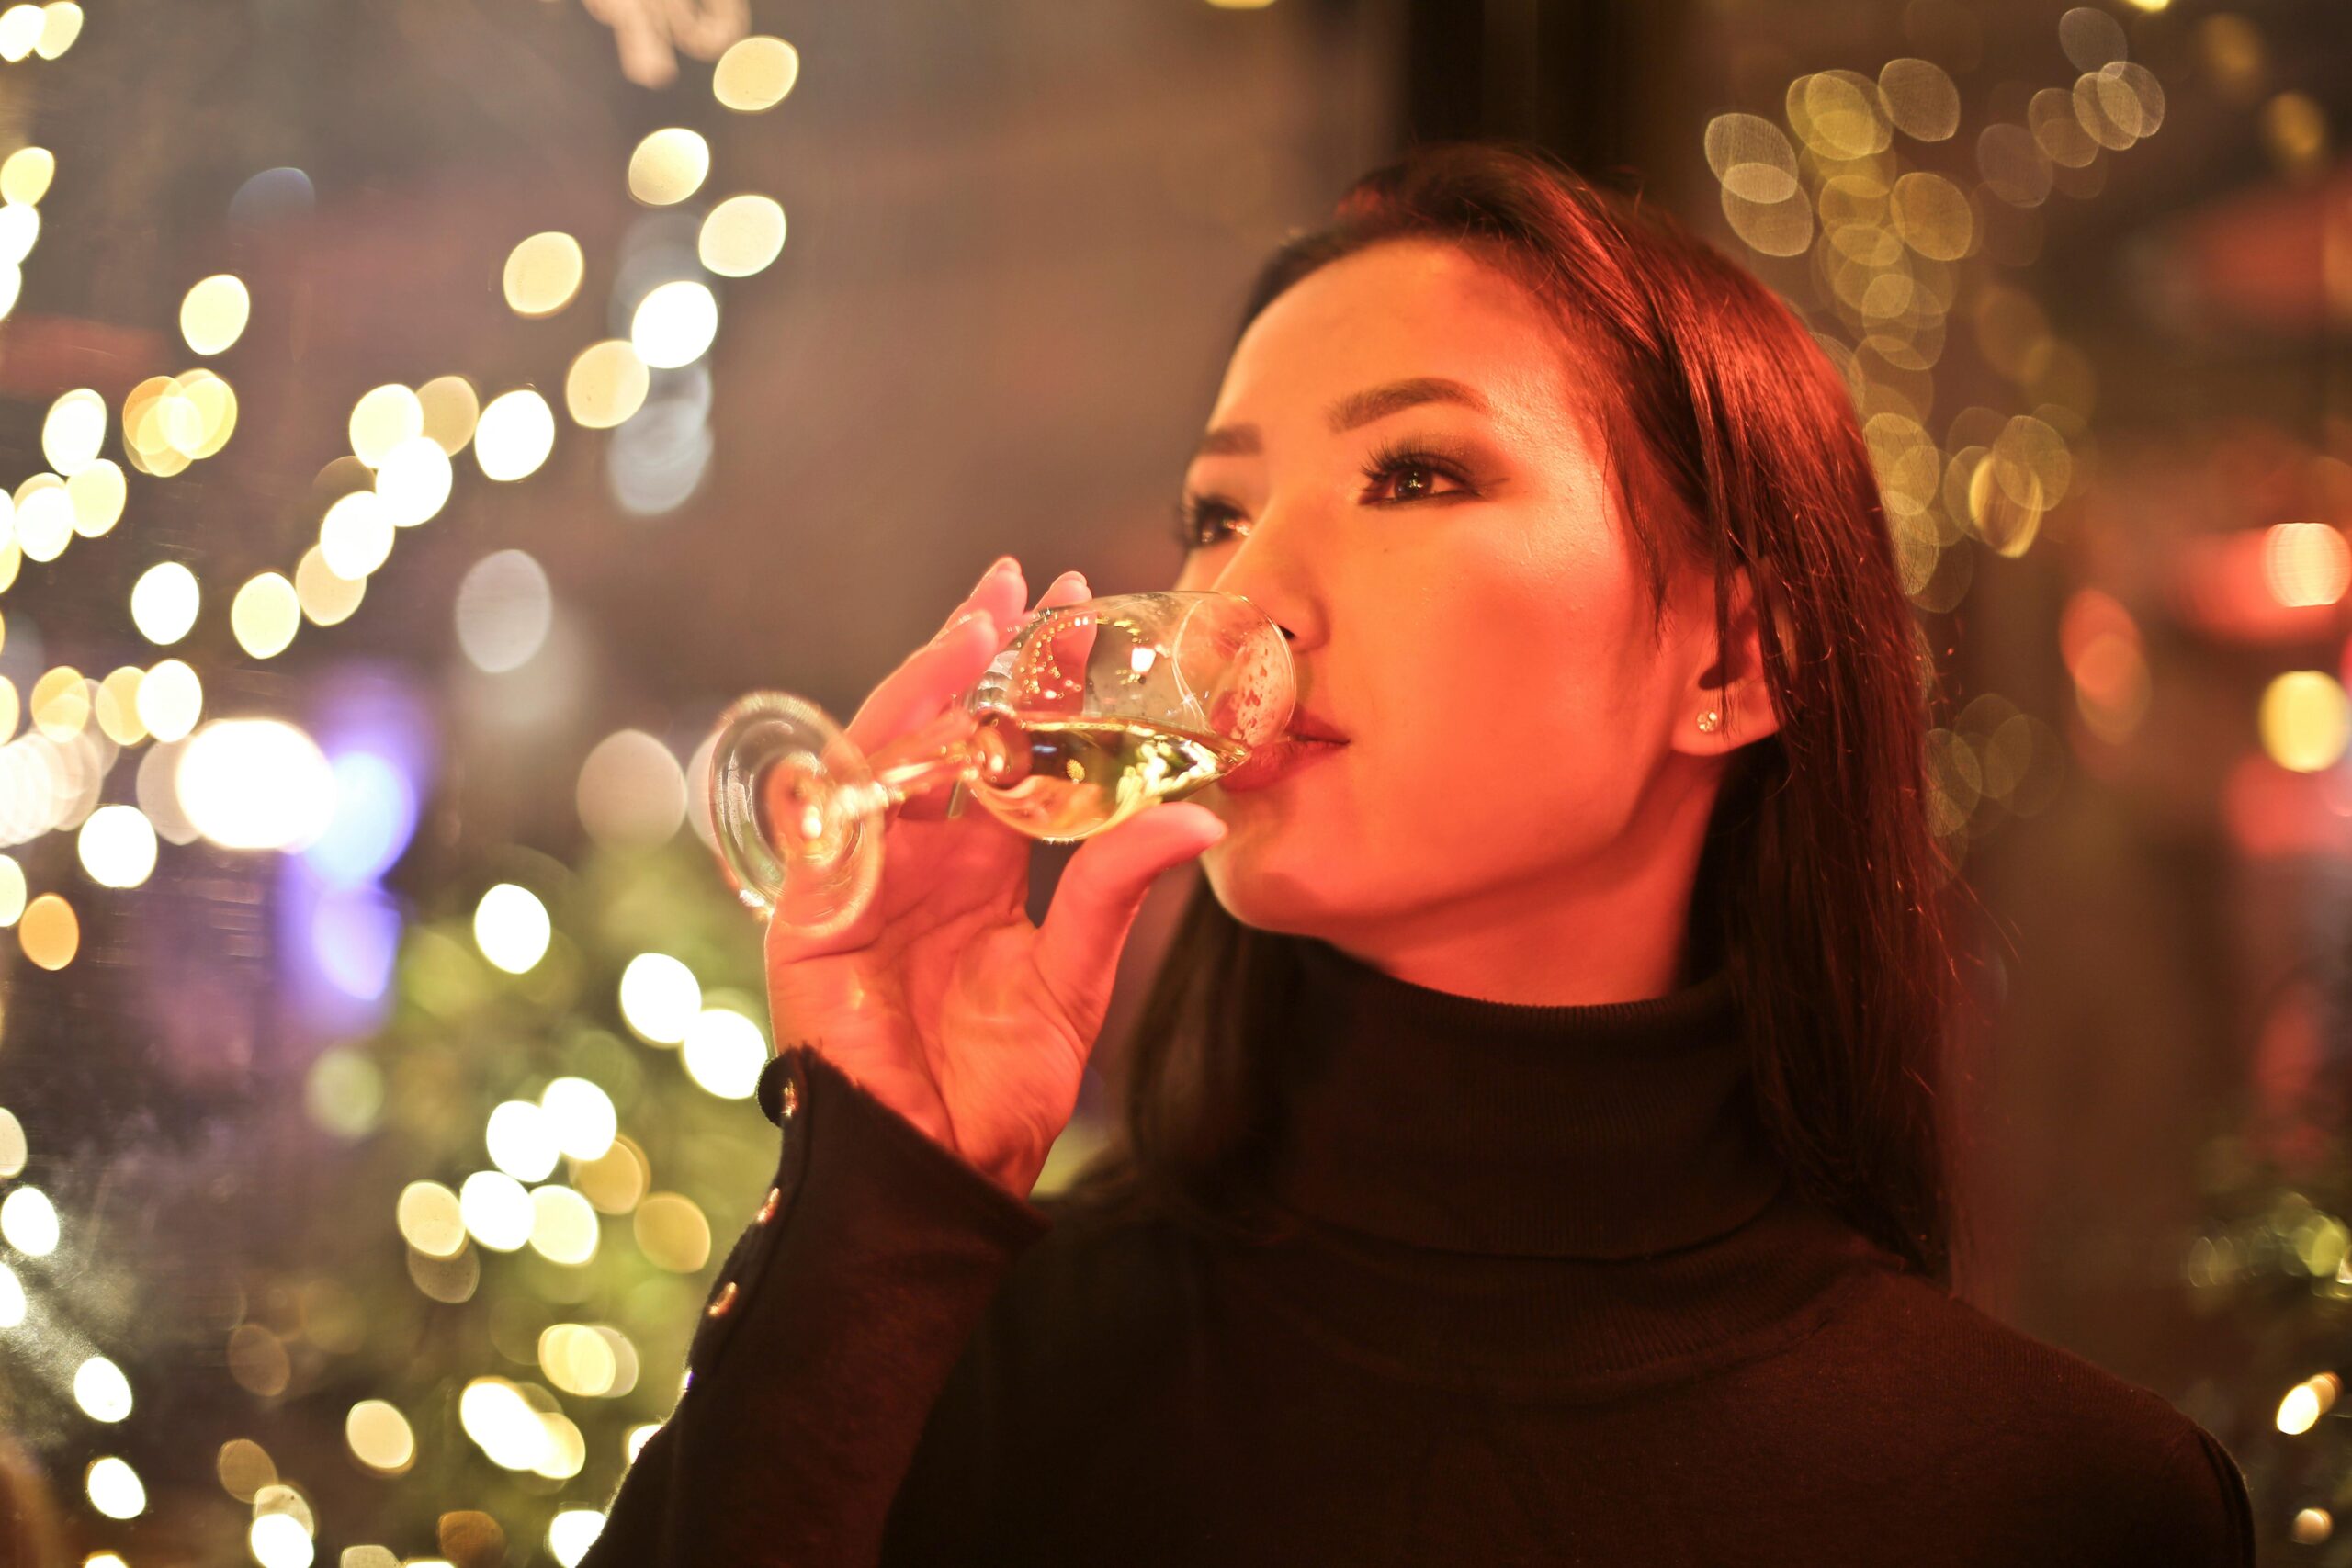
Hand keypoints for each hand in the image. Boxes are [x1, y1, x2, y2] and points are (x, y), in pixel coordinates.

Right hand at [761, 558, 1226, 1197]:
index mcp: (975, 869)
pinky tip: (911, 724)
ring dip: (925, 688)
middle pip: (938, 733)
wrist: (940, 1175)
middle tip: (1024, 583)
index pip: (1001, 751)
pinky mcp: (810, 921)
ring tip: (976, 627)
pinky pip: (834, 831)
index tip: (1075, 602)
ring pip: (883, 759)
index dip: (1031, 680)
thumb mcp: (1076, 976)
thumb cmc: (1001, 1091)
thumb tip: (1199, 818)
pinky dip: (866, 775)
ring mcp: (859, 883)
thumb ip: (1117, 889)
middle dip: (975, 655)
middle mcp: (914, 860)